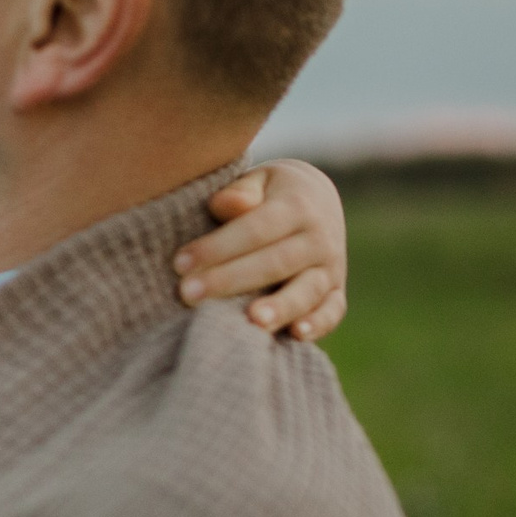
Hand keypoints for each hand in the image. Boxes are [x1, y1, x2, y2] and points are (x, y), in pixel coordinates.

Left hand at [169, 159, 348, 339]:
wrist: (317, 200)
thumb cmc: (269, 194)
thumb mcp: (258, 181)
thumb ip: (240, 192)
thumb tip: (226, 204)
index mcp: (297, 205)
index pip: (254, 228)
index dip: (217, 247)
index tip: (180, 263)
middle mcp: (319, 237)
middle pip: (275, 262)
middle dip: (230, 280)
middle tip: (190, 294)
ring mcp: (331, 267)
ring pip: (306, 290)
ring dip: (279, 307)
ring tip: (251, 321)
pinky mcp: (336, 292)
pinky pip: (332, 311)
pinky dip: (318, 324)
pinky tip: (296, 335)